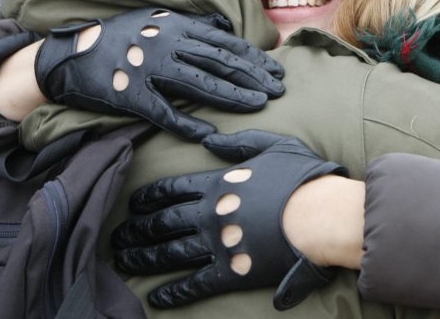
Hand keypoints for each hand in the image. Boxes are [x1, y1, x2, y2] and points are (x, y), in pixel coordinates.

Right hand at [34, 8, 284, 140]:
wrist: (69, 54)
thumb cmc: (118, 36)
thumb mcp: (155, 19)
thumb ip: (190, 24)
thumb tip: (223, 26)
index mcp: (175, 27)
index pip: (224, 44)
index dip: (253, 59)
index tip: (276, 72)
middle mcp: (165, 45)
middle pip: (218, 63)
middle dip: (252, 77)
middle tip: (279, 91)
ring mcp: (148, 69)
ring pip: (198, 84)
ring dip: (231, 96)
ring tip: (258, 106)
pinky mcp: (131, 95)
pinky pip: (163, 112)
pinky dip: (187, 123)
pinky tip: (209, 134)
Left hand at [111, 130, 346, 309]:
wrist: (321, 215)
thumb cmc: (303, 178)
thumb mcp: (273, 146)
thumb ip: (239, 143)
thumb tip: (209, 141)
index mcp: (218, 183)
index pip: (172, 190)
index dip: (149, 198)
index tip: (133, 205)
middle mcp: (210, 213)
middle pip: (162, 222)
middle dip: (137, 230)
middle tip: (117, 238)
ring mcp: (217, 244)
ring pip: (169, 253)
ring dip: (143, 258)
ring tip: (124, 263)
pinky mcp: (230, 272)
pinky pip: (193, 284)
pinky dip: (172, 292)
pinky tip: (155, 297)